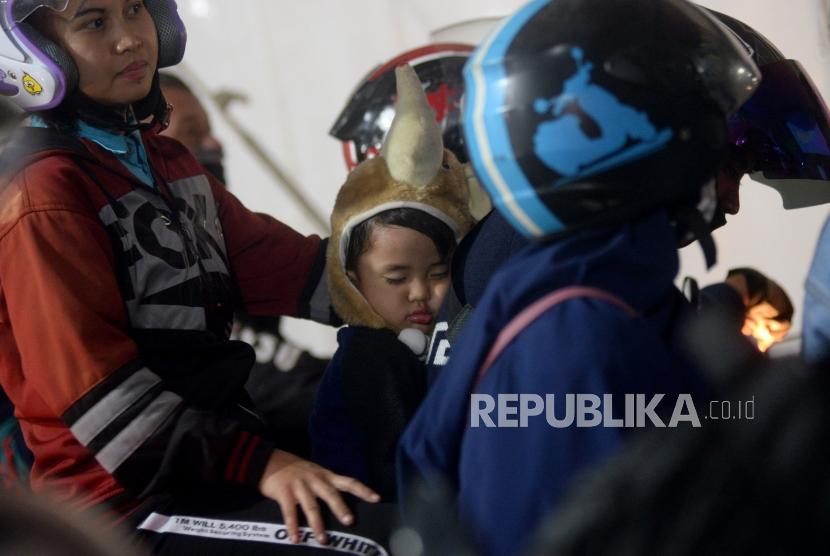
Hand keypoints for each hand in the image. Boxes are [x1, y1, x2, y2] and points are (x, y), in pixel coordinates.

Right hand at [258, 450, 379, 544]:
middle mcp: (314, 479)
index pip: (348, 481)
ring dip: (317, 525)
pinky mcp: (284, 492)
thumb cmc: (293, 469)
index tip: (376, 498)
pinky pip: (289, 512)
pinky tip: (295, 538)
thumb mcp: (313, 471)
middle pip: (330, 494)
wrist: (267, 460)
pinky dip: (292, 526)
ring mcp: (299, 485)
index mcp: (325, 475)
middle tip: (349, 521)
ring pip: (311, 506)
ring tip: (323, 540)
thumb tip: (339, 499)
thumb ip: (325, 483)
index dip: (362, 490)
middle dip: (340, 508)